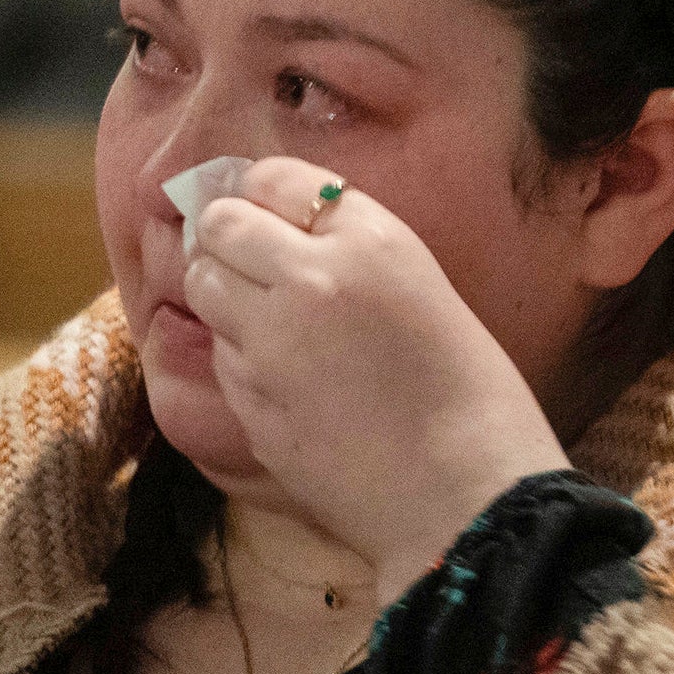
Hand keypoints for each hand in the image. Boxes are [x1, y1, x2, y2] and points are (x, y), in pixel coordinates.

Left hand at [180, 156, 570, 598]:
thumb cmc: (469, 392)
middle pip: (220, 226)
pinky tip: (293, 389)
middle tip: (254, 266)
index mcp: (369, 240)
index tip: (269, 215)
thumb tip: (279, 227)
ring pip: (204, 290)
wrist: (469, 494)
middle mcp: (309, 280)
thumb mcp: (423, 285)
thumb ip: (350, 247)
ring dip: (228, 301)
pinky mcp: (250, 406)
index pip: (272, 178)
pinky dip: (243, 365)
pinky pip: (222, 362)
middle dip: (228, 241)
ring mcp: (270, 347)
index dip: (264, 196)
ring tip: (278, 332)